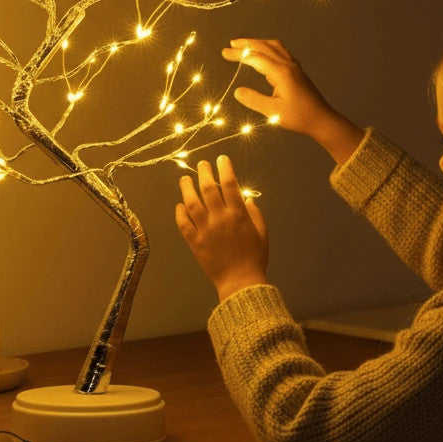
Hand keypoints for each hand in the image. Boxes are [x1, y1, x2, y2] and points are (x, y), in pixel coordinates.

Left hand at [176, 155, 267, 301]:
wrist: (240, 282)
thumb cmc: (255, 258)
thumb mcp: (262, 234)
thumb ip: (255, 214)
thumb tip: (246, 200)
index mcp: (238, 215)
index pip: (230, 184)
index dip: (225, 168)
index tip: (221, 159)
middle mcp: (220, 219)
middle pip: (208, 189)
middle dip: (204, 172)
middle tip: (202, 164)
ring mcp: (205, 230)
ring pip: (192, 203)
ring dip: (187, 188)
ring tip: (185, 179)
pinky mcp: (195, 242)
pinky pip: (183, 223)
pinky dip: (180, 212)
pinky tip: (180, 205)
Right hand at [222, 39, 362, 164]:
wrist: (322, 119)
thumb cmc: (299, 117)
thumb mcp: (273, 112)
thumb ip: (254, 100)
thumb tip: (237, 91)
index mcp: (281, 73)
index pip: (255, 58)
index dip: (238, 54)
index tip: (224, 53)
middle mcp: (288, 65)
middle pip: (264, 47)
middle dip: (246, 44)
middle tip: (230, 45)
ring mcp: (294, 66)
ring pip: (274, 46)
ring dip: (258, 43)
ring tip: (245, 45)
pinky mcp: (297, 70)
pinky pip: (282, 51)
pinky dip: (269, 47)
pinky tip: (266, 53)